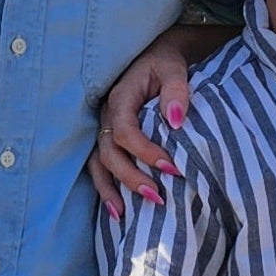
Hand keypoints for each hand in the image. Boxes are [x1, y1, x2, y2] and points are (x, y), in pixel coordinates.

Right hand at [93, 34, 194, 220]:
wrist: (155, 58)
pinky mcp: (108, 139)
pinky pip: (101, 166)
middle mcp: (106, 117)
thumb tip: (176, 121)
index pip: (125, 131)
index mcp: (120, 99)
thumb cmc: (165, 64)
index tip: (171, 168)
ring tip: (124, 216)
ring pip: (98, 164)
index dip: (145, 152)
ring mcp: (104, 129)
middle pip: (108, 153)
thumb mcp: (174, 69)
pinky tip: (118, 212)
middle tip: (157, 196)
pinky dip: (106, 188)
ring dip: (110, 190)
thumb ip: (176, 92)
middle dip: (130, 178)